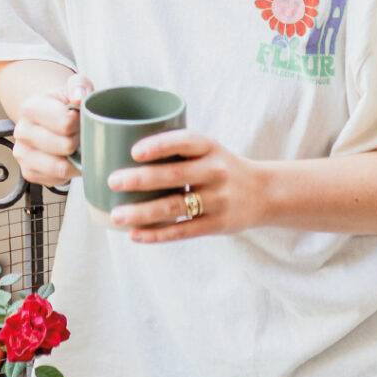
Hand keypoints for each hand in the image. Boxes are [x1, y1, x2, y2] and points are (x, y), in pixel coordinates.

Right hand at [11, 73, 93, 186]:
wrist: (51, 118)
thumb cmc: (66, 104)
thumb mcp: (74, 86)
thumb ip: (79, 85)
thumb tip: (78, 98)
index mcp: (30, 107)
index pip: (66, 123)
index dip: (81, 123)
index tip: (81, 119)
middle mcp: (21, 131)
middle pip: (65, 146)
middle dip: (80, 141)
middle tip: (80, 134)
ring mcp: (22, 154)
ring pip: (60, 168)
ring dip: (76, 160)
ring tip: (76, 147)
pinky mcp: (28, 173)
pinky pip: (57, 180)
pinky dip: (68, 172)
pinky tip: (68, 159)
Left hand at [106, 131, 265, 242]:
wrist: (263, 192)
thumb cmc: (219, 167)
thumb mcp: (208, 150)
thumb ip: (176, 150)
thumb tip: (121, 150)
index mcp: (210, 147)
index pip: (185, 142)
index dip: (160, 145)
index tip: (134, 151)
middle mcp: (215, 171)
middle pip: (175, 175)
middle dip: (141, 179)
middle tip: (113, 181)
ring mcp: (218, 199)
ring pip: (175, 206)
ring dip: (142, 212)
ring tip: (117, 215)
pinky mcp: (217, 224)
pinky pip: (182, 230)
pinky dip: (157, 234)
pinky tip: (135, 234)